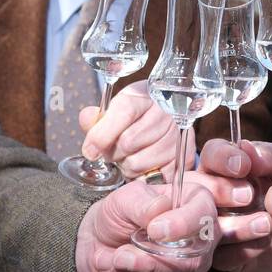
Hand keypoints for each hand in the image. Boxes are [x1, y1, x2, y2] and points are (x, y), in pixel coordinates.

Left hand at [74, 176, 218, 271]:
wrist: (102, 240)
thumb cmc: (121, 213)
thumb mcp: (126, 198)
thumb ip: (143, 202)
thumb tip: (160, 209)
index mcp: (197, 205)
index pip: (204, 217)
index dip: (182, 225)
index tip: (154, 229)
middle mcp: (203, 240)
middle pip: (191, 259)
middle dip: (151, 261)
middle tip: (120, 255)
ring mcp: (193, 270)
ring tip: (111, 259)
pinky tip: (115, 269)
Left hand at [78, 80, 192, 179]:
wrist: (167, 123)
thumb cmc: (135, 119)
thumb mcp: (114, 112)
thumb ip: (97, 118)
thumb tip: (87, 118)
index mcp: (144, 94)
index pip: (124, 111)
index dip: (102, 134)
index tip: (89, 151)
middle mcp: (166, 111)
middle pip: (128, 141)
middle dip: (114, 152)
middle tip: (116, 150)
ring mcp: (178, 134)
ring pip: (138, 162)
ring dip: (127, 166)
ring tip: (130, 157)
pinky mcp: (184, 157)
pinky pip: (153, 177)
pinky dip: (142, 177)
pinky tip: (143, 167)